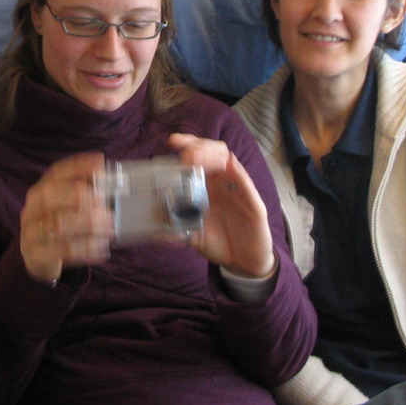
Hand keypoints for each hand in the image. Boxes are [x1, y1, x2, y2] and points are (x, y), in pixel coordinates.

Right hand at [19, 152, 113, 284]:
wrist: (37, 258)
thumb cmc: (58, 225)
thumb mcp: (65, 208)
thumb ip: (83, 194)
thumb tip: (109, 180)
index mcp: (40, 190)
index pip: (55, 173)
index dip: (77, 166)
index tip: (100, 162)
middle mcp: (32, 208)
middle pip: (50, 196)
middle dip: (80, 197)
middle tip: (105, 205)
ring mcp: (30, 231)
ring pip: (57, 224)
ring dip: (88, 225)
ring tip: (110, 229)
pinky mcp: (36, 254)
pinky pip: (61, 250)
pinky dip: (85, 248)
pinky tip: (102, 248)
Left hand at [167, 133, 275, 279]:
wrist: (243, 263)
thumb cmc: (219, 242)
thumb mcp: (192, 234)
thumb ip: (175, 227)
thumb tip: (152, 228)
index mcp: (207, 185)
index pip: (198, 156)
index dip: (186, 145)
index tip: (172, 141)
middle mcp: (222, 182)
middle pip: (212, 151)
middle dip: (197, 145)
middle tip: (183, 150)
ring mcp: (238, 189)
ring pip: (228, 159)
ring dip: (211, 154)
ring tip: (195, 158)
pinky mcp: (253, 201)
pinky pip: (244, 180)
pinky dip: (233, 171)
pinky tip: (224, 167)